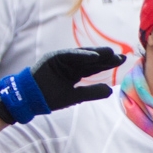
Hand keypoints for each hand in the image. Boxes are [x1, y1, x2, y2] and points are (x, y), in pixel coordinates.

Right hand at [0, 47, 125, 123]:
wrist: (29, 99)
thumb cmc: (49, 98)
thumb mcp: (75, 96)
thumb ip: (91, 93)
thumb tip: (110, 91)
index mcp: (74, 72)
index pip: (94, 66)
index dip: (108, 64)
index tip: (123, 61)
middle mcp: (69, 64)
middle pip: (91, 60)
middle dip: (106, 58)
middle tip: (122, 56)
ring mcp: (61, 60)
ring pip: (82, 55)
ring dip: (96, 54)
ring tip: (111, 53)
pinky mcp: (53, 57)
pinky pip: (69, 55)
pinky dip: (81, 55)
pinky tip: (94, 56)